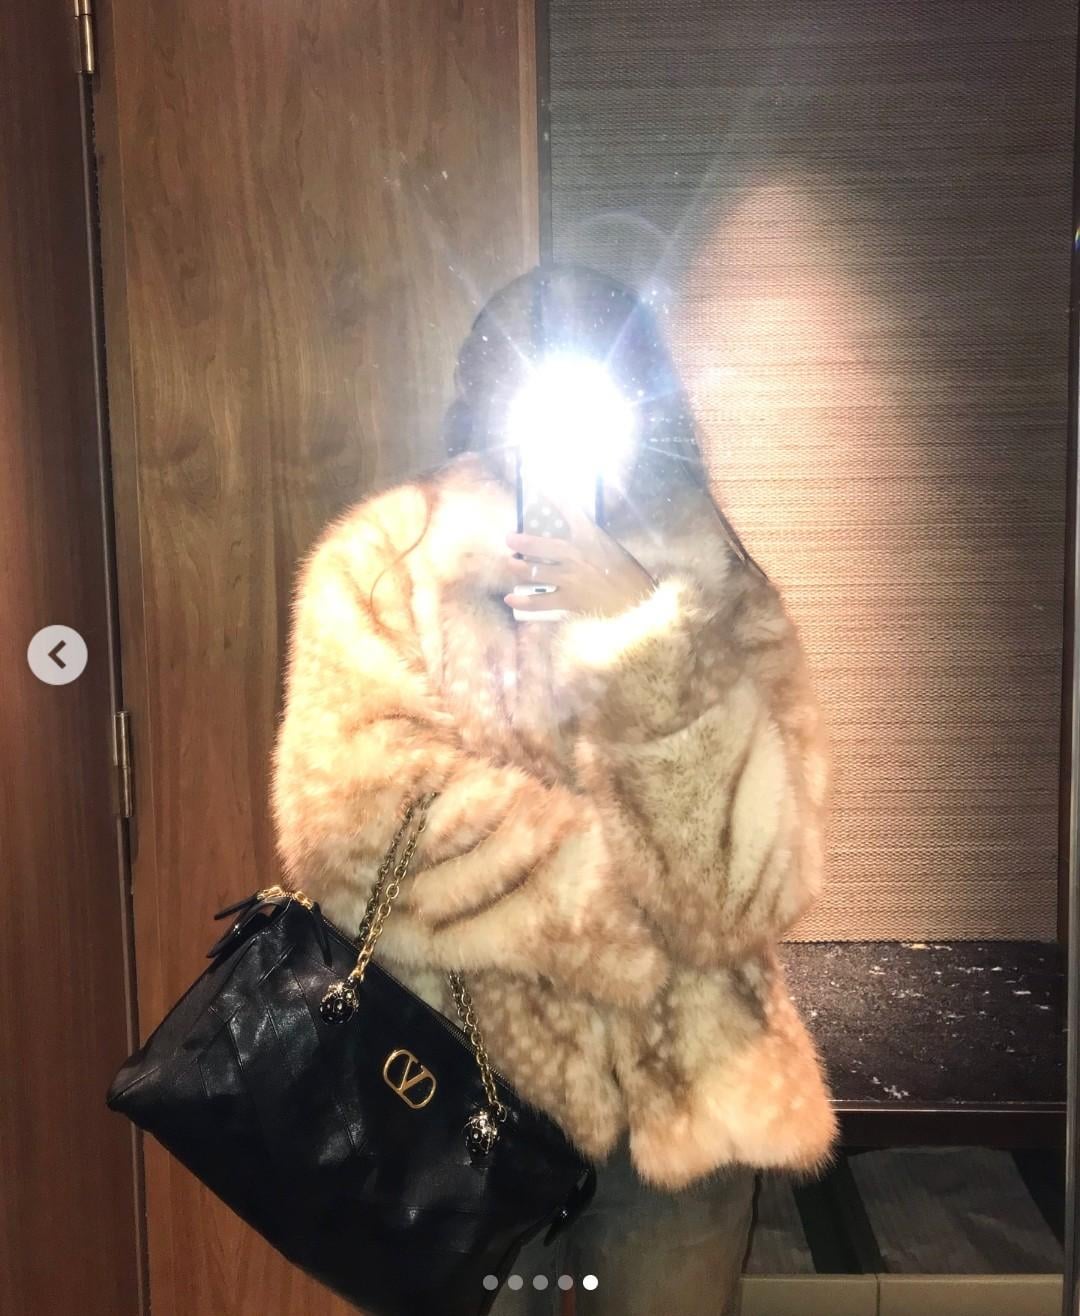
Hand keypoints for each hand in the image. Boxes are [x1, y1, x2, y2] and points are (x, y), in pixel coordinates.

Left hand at [504, 504, 654, 617]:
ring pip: (532, 572)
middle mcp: (575, 555)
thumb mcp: (610, 548)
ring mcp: (569, 578)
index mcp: (589, 537)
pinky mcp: (568, 600)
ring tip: (509, 564)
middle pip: (538, 546)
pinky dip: (523, 601)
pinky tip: (511, 599)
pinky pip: (539, 601)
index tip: (535, 480)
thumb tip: (567, 536)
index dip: (550, 494)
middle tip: (509, 539)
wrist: (637, 603)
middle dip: (520, 542)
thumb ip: (589, 540)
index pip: (567, 508)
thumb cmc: (627, 574)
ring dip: (516, 568)